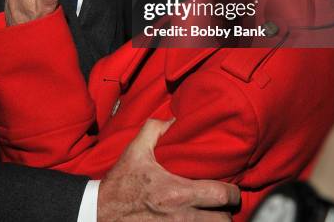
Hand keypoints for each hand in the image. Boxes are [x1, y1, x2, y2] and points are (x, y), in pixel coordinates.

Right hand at [98, 119, 239, 220]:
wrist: (100, 212)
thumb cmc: (121, 183)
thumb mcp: (136, 150)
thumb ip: (155, 129)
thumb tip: (173, 120)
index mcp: (177, 192)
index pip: (220, 196)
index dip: (233, 193)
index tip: (232, 189)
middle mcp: (181, 217)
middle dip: (227, 213)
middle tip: (223, 205)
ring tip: (212, 215)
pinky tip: (196, 221)